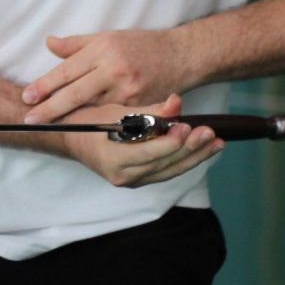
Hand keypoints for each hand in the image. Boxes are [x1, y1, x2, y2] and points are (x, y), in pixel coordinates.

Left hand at [21, 27, 190, 125]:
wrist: (180, 56)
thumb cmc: (139, 45)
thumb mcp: (107, 37)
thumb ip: (76, 44)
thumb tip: (48, 44)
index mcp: (102, 50)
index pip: (67, 71)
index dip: (45, 85)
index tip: (26, 98)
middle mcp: (113, 70)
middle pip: (75, 94)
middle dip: (50, 109)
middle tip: (29, 120)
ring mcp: (127, 90)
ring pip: (92, 109)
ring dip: (70, 119)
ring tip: (48, 126)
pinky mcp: (140, 105)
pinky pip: (112, 117)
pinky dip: (95, 122)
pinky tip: (81, 128)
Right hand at [59, 94, 223, 187]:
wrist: (68, 138)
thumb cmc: (86, 120)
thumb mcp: (114, 110)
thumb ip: (146, 110)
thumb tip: (175, 104)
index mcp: (112, 159)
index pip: (147, 153)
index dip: (169, 142)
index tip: (186, 127)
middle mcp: (122, 176)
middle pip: (164, 165)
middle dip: (190, 149)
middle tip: (210, 133)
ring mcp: (131, 180)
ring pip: (169, 171)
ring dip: (195, 157)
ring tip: (216, 142)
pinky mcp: (139, 178)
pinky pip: (166, 172)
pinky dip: (185, 161)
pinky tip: (202, 150)